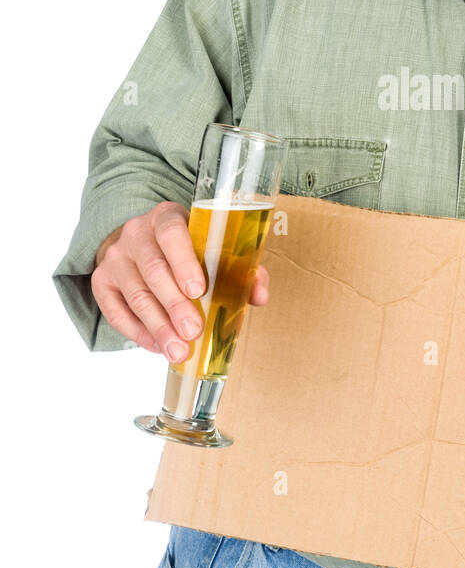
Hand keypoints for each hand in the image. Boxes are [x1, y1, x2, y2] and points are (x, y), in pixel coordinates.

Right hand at [91, 200, 269, 358]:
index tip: (198, 290)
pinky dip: (138, 332)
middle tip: (193, 331)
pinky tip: (157, 345)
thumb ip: (240, 268)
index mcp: (166, 217)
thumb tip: (259, 295)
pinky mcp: (101, 281)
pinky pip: (116, 311)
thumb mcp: (212, 247)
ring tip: (178, 349)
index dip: (183, 261)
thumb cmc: (187, 249)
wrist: (140, 244)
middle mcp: (136, 233)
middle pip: (153, 269)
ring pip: (136, 294)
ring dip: (158, 325)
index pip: (170, 232)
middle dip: (174, 305)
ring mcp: (115, 257)